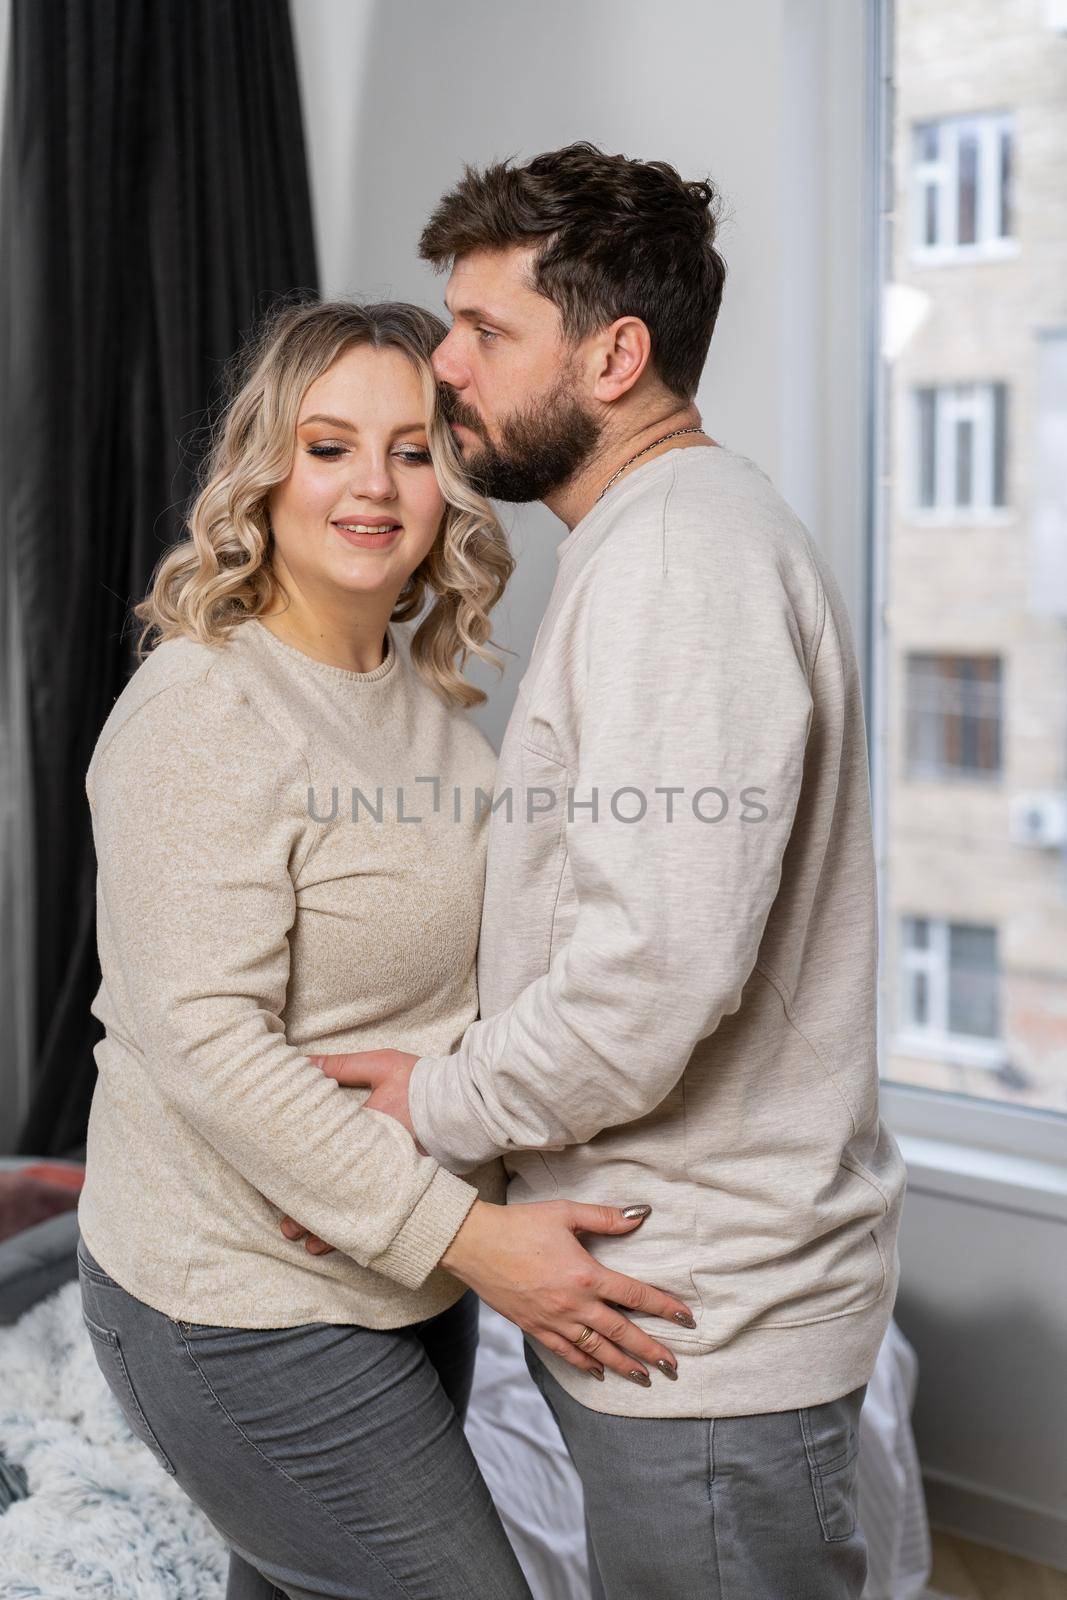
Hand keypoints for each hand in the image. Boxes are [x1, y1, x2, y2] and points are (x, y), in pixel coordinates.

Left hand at [273, 1049, 421, 1255]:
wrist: (468, 1101)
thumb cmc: (423, 1083)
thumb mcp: (382, 1065)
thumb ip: (342, 1066)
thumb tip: (304, 1062)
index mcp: (365, 1132)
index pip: (323, 1158)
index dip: (297, 1177)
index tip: (275, 1190)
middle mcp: (378, 1161)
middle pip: (336, 1193)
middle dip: (309, 1214)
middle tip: (287, 1230)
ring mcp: (395, 1178)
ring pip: (358, 1210)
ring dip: (333, 1229)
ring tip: (310, 1245)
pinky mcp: (411, 1185)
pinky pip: (382, 1210)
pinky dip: (363, 1225)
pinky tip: (350, 1241)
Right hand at [439, 1199, 695, 1385]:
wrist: (473, 1244)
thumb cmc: (520, 1224)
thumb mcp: (565, 1213)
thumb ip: (605, 1218)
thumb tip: (641, 1215)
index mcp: (586, 1275)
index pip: (634, 1295)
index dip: (663, 1307)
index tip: (686, 1319)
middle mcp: (574, 1304)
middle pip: (620, 1332)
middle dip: (650, 1350)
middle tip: (674, 1366)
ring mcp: (553, 1320)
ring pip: (596, 1350)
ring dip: (623, 1364)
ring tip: (644, 1378)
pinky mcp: (534, 1327)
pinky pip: (565, 1353)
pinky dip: (584, 1365)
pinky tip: (598, 1372)